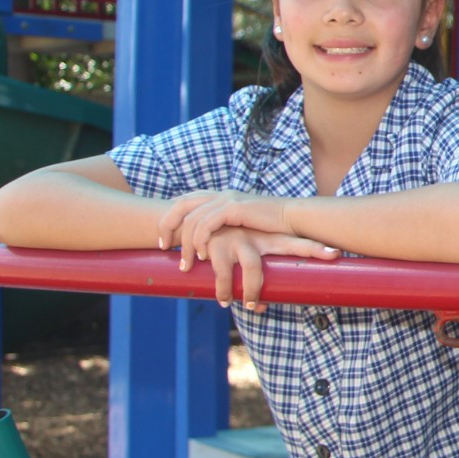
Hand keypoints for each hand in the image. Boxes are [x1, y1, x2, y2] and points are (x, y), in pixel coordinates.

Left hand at [160, 190, 296, 271]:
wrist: (295, 219)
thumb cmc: (272, 227)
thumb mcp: (242, 226)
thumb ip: (226, 229)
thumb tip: (212, 246)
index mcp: (219, 197)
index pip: (184, 202)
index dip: (169, 220)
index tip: (164, 241)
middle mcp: (220, 195)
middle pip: (180, 205)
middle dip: (166, 227)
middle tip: (163, 248)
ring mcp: (227, 199)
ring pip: (191, 218)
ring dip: (185, 242)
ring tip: (187, 262)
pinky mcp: (235, 208)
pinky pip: (207, 224)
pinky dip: (200, 240)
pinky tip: (203, 255)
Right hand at [198, 227, 339, 311]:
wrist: (185, 224)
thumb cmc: (220, 247)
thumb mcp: (239, 253)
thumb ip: (254, 277)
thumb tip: (262, 310)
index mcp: (266, 239)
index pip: (296, 242)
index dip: (316, 248)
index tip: (337, 253)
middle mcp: (256, 236)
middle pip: (288, 244)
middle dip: (311, 249)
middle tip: (329, 257)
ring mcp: (238, 239)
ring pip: (254, 269)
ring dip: (250, 292)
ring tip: (248, 306)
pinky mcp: (216, 247)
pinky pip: (223, 275)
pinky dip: (224, 291)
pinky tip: (223, 300)